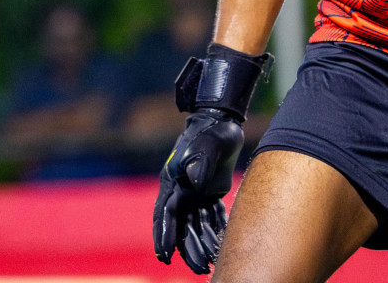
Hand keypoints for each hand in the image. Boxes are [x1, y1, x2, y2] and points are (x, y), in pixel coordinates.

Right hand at [153, 109, 243, 273]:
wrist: (222, 121)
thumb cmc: (212, 131)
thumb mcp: (208, 144)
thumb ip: (200, 161)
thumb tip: (195, 183)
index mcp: (173, 182)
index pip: (167, 214)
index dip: (165, 235)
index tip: (165, 255)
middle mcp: (181, 191)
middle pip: (182, 226)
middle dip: (187, 249)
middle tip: (198, 270)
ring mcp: (195, 193)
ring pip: (197, 226)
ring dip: (202, 245)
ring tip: (208, 267)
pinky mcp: (210, 193)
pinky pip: (211, 218)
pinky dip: (215, 233)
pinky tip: (220, 249)